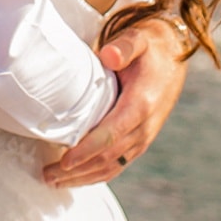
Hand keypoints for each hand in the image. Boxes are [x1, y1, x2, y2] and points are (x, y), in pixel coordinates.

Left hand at [44, 14, 190, 187]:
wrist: (174, 55)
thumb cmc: (150, 47)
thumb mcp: (138, 39)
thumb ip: (124, 46)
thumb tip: (108, 55)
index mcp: (141, 104)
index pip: (110, 136)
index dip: (86, 151)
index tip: (63, 162)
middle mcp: (145, 126)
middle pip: (108, 157)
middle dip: (77, 170)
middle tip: (47, 175)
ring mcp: (144, 137)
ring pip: (113, 166)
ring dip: (84, 177)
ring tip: (55, 181)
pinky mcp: (141, 141)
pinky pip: (118, 164)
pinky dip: (97, 175)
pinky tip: (78, 177)